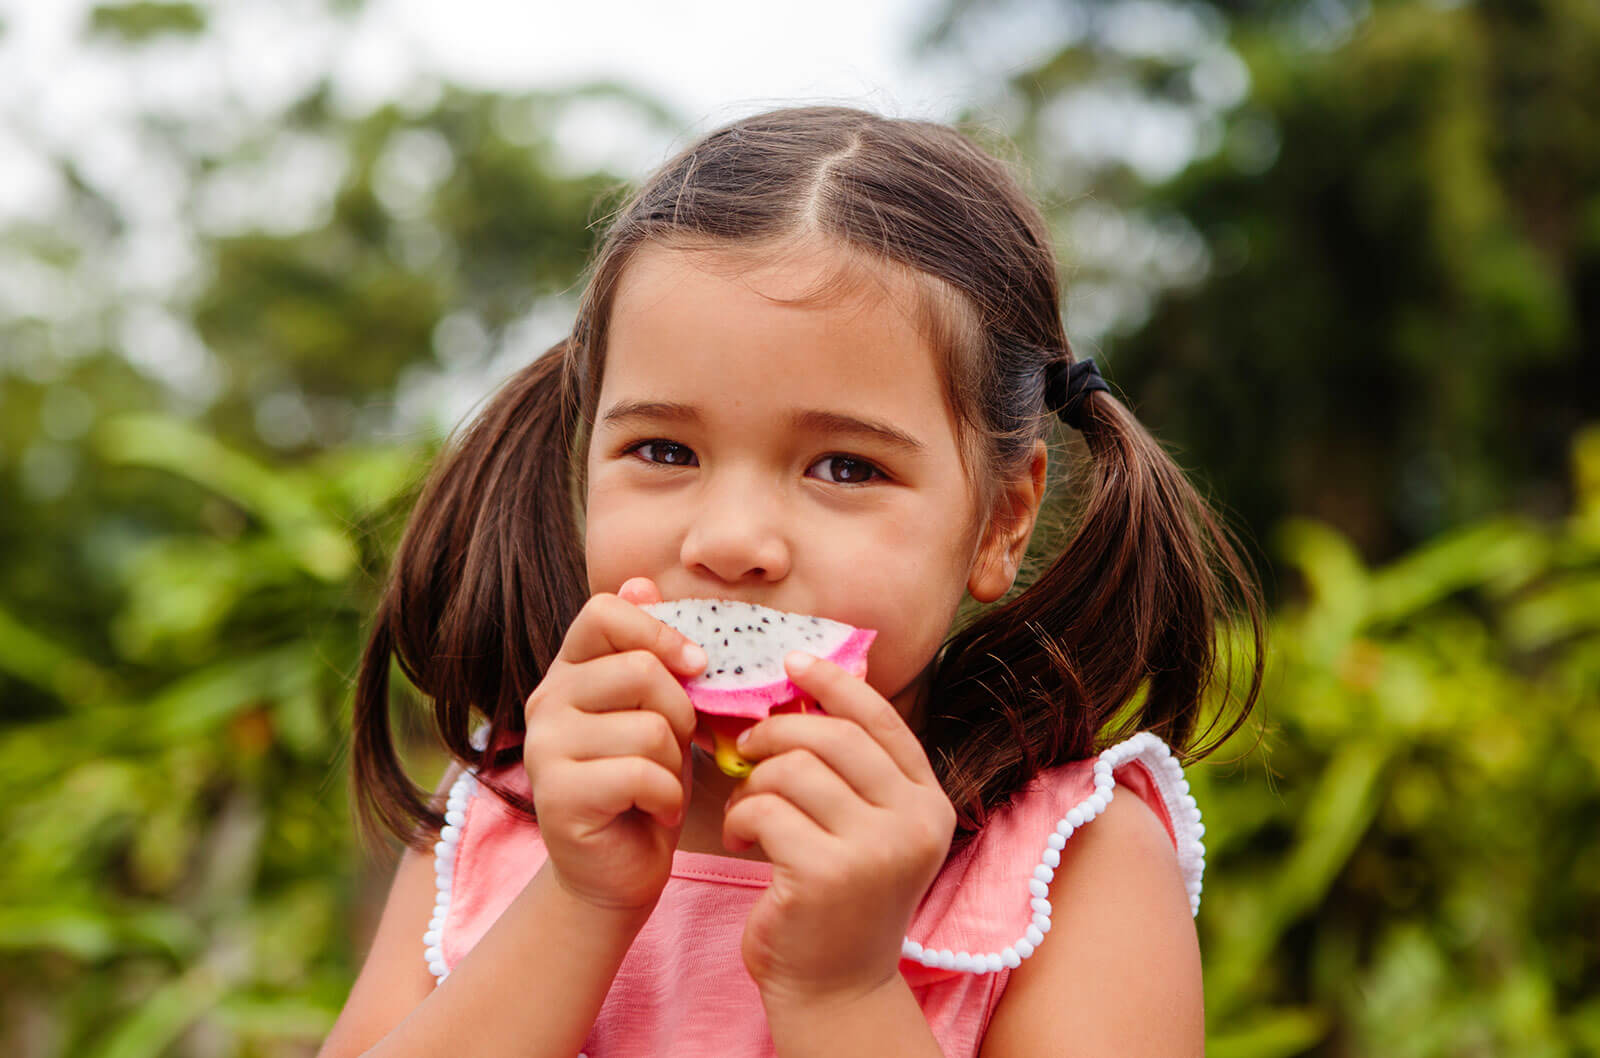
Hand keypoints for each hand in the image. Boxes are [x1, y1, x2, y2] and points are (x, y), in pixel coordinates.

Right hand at [522, 577, 705, 915]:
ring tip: (660, 787)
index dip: (660, 631)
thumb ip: (651, 654)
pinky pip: (641, 774)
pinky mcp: (558, 795)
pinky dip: (667, 798)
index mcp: (570, 671)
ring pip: (649, 727)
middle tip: (676, 749)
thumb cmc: (644, 786)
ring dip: (675, 765)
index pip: (605, 611)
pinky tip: (656, 812)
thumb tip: (642, 581)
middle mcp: (545, 701)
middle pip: (639, 669)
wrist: (615, 873)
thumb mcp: (659, 711)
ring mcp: (544, 748)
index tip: (696, 666)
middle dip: (681, 712)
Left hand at [724, 653, 956, 1004]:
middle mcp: (914, 823)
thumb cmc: (840, 901)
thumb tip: (809, 684)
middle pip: (832, 736)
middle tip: (746, 746)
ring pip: (793, 769)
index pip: (882, 719)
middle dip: (777, 731)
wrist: (835, 991)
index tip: (794, 663)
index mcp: (930, 803)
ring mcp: (875, 850)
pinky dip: (740, 818)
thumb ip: (856, 771)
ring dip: (754, 783)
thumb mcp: (869, 831)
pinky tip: (740, 840)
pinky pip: (765, 809)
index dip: (836, 682)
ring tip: (747, 811)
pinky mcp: (826, 874)